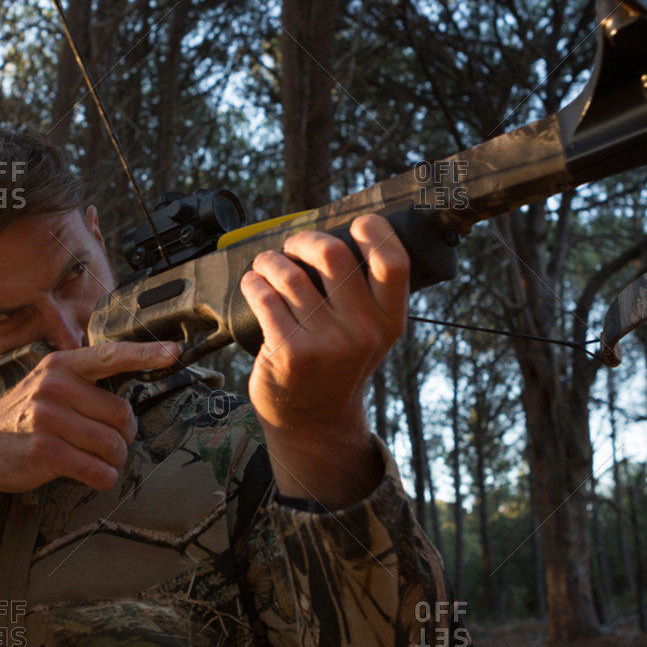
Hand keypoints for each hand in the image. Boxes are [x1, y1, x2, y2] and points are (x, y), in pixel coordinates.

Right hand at [0, 340, 180, 528]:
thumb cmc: (19, 420)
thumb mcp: (45, 387)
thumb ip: (82, 385)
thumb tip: (128, 399)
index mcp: (60, 366)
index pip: (111, 356)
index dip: (146, 354)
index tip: (173, 353)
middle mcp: (54, 386)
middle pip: (122, 415)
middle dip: (122, 436)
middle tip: (105, 444)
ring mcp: (47, 417)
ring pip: (113, 445)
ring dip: (113, 461)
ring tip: (96, 461)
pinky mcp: (44, 450)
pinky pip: (98, 470)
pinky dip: (103, 478)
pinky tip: (91, 476)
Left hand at [239, 214, 407, 506]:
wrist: (314, 422)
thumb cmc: (336, 364)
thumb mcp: (367, 334)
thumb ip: (363, 293)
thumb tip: (335, 234)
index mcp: (389, 321)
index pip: (393, 263)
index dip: (376, 231)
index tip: (357, 224)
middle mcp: (363, 332)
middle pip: (333, 255)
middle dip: (305, 240)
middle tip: (293, 247)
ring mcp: (326, 344)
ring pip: (290, 274)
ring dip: (270, 261)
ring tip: (265, 265)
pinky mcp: (290, 353)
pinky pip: (266, 297)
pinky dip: (253, 283)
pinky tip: (253, 284)